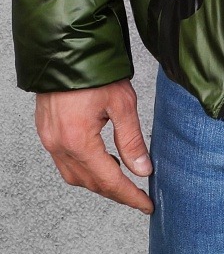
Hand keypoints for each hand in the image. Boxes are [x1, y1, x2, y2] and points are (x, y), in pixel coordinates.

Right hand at [35, 78, 153, 214]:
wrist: (66, 48)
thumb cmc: (94, 70)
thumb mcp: (122, 103)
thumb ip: (131, 140)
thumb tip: (143, 170)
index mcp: (79, 141)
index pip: (109, 181)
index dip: (130, 196)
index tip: (146, 205)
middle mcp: (59, 145)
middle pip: (90, 183)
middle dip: (116, 192)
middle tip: (139, 196)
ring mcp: (49, 140)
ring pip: (75, 176)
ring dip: (98, 182)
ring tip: (123, 179)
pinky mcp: (47, 132)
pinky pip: (65, 162)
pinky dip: (85, 168)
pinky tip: (101, 161)